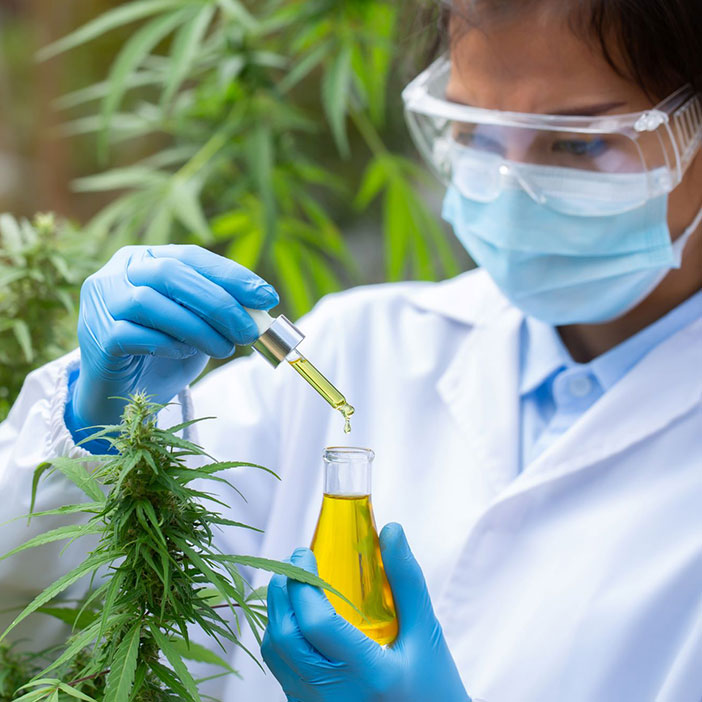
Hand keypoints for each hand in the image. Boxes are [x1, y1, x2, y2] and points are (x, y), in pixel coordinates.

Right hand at [67, 244, 277, 432]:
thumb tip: (261, 308)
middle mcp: (116, 273)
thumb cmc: (163, 355)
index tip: (267, 297)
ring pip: (150, 302)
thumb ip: (220, 312)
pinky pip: (133, 334)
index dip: (231, 275)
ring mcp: (100, 304)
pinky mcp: (96, 337)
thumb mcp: (199, 327)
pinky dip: (168, 344)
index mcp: (143, 260)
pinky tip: (186, 354)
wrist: (123, 397)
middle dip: (219, 301)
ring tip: (226, 349)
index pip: (190, 256)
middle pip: (170, 273)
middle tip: (250, 330)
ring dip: (198, 327)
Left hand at [261, 522, 470, 701]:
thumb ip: (407, 581)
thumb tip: (392, 531)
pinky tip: (300, 620)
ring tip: (295, 586)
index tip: (306, 553)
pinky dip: (281, 637)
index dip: (303, 581)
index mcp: (367, 674)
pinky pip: (281, 670)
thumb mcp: (425, 633)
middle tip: (297, 564)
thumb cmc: (433, 687)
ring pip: (275, 654)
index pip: (316, 622)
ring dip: (278, 613)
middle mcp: (333, 695)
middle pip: (285, 635)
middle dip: (283, 591)